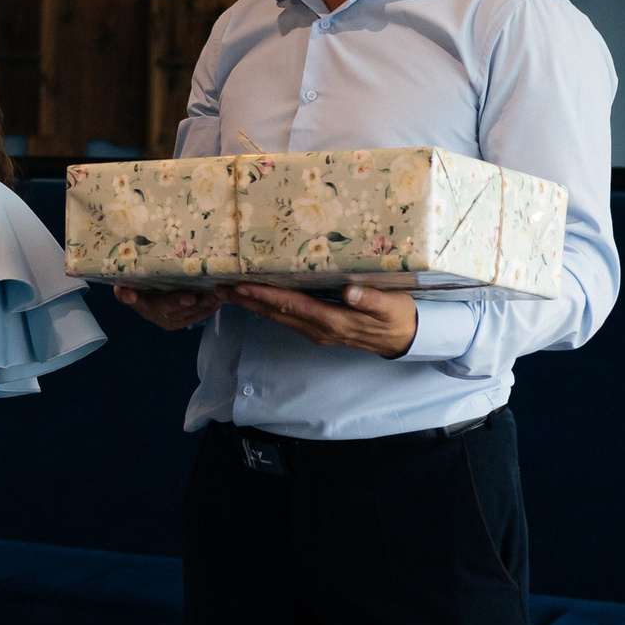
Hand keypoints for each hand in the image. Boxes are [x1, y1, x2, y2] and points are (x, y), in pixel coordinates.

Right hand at [117, 285, 224, 330]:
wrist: (136, 296)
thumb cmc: (132, 286)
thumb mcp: (123, 287)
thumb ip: (123, 292)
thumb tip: (129, 295)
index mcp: (145, 306)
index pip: (158, 305)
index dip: (173, 302)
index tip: (189, 298)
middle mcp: (158, 316)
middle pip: (178, 310)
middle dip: (196, 303)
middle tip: (208, 296)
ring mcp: (171, 320)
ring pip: (190, 314)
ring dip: (205, 306)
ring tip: (217, 295)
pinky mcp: (180, 322)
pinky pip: (196, 317)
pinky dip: (208, 310)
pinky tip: (219, 301)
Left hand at [226, 282, 417, 355]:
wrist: (405, 339)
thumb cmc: (398, 317)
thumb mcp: (390, 306)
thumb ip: (370, 300)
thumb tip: (350, 292)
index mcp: (331, 320)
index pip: (290, 305)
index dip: (263, 295)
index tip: (240, 285)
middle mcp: (318, 328)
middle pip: (275, 313)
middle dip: (246, 300)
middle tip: (219, 286)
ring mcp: (316, 331)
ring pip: (277, 317)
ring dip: (252, 304)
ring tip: (229, 291)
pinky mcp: (319, 329)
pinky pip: (286, 318)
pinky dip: (267, 308)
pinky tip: (256, 299)